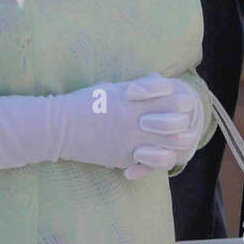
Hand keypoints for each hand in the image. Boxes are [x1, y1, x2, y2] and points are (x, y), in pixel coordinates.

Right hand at [53, 74, 203, 178]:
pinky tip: (159, 154)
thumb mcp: (113, 87)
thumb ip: (139, 86)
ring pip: (167, 147)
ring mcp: (129, 142)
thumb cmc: (85, 102)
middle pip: (176, 123)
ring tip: (180, 141)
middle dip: (184, 122)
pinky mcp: (121, 158)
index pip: (174, 99)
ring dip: (177, 144)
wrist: (59, 128)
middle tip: (185, 123)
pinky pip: (148, 163)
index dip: (181, 100)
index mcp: (134, 100)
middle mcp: (135, 121)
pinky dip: (158, 159)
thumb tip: (160, 80)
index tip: (179, 100)